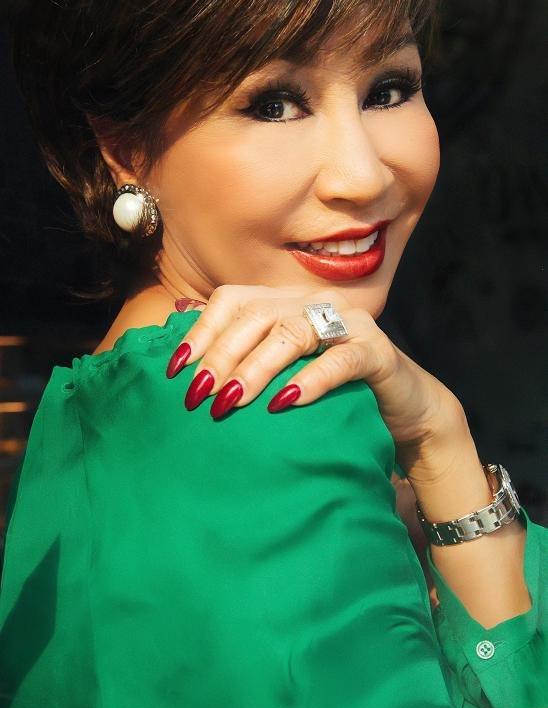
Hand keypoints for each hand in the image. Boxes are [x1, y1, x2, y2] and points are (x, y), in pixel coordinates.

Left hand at [166, 284, 472, 482]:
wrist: (402, 407)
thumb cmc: (333, 392)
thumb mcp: (284, 373)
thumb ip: (247, 362)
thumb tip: (187, 376)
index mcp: (286, 303)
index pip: (233, 300)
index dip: (202, 331)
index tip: (176, 370)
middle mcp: (314, 303)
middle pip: (256, 315)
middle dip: (221, 355)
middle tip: (199, 395)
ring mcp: (348, 323)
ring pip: (293, 332)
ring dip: (257, 367)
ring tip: (232, 400)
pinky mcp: (376, 351)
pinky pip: (339, 361)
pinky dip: (310, 380)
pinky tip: (286, 402)